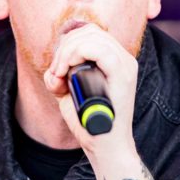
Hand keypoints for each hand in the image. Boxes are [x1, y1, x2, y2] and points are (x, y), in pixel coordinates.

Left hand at [43, 24, 137, 154]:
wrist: (106, 147)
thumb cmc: (89, 123)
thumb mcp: (71, 93)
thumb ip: (62, 76)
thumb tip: (53, 70)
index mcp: (115, 60)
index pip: (90, 33)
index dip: (68, 43)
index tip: (56, 67)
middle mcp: (124, 59)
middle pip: (89, 32)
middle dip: (64, 47)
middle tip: (56, 72)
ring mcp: (126, 66)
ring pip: (92, 37)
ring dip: (66, 53)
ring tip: (60, 75)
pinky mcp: (123, 76)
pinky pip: (99, 50)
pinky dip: (75, 55)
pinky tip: (66, 72)